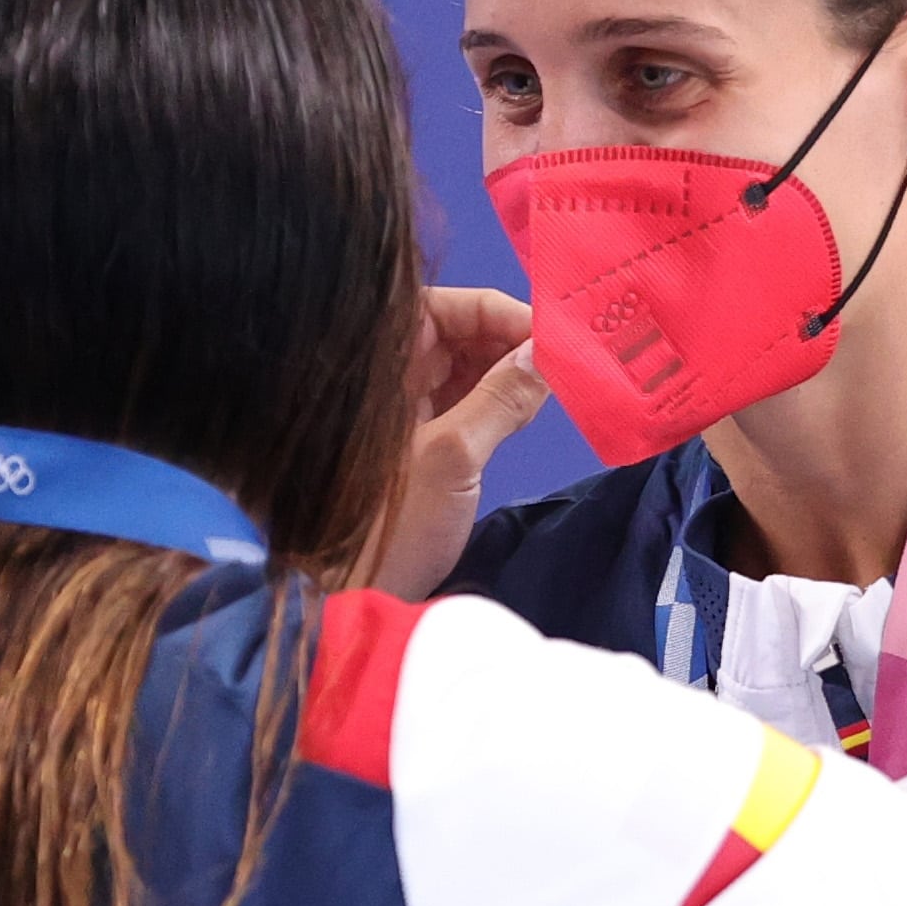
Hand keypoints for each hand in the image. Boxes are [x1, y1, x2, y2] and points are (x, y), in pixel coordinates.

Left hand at [370, 286, 548, 598]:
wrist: (343, 600)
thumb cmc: (385, 529)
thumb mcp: (455, 459)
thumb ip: (503, 397)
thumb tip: (548, 352)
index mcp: (372, 364)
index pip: (442, 305)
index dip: (499, 312)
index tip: (553, 337)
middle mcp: (379, 375)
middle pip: (452, 329)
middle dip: (508, 339)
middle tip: (563, 360)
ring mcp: (395, 407)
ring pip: (459, 364)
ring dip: (506, 369)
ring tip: (553, 383)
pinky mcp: (413, 440)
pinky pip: (458, 399)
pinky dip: (494, 399)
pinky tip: (529, 406)